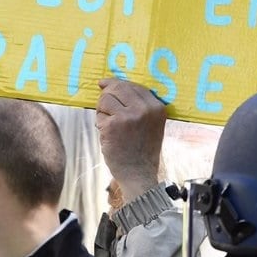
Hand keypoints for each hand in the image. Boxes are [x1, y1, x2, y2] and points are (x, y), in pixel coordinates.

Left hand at [95, 78, 167, 202]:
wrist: (139, 173)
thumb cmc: (142, 149)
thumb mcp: (151, 124)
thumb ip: (140, 106)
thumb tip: (109, 85)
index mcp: (157, 108)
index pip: (134, 85)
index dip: (116, 83)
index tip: (105, 84)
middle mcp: (145, 110)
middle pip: (117, 88)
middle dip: (107, 95)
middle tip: (104, 107)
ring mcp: (128, 117)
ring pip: (105, 99)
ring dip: (102, 111)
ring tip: (110, 126)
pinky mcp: (113, 125)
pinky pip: (99, 115)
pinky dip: (100, 124)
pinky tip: (108, 135)